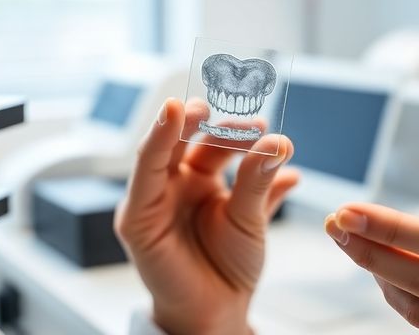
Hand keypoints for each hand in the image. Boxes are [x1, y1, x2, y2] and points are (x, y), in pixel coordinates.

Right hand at [115, 98, 297, 334]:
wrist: (217, 311)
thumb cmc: (229, 265)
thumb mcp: (250, 219)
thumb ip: (259, 183)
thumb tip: (282, 146)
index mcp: (201, 177)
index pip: (213, 143)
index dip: (235, 131)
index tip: (263, 126)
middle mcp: (175, 181)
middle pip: (187, 139)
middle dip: (205, 120)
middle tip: (229, 114)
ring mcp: (153, 197)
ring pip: (160, 149)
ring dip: (176, 123)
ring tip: (197, 107)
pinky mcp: (136, 216)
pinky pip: (143, 173)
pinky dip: (155, 143)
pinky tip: (170, 118)